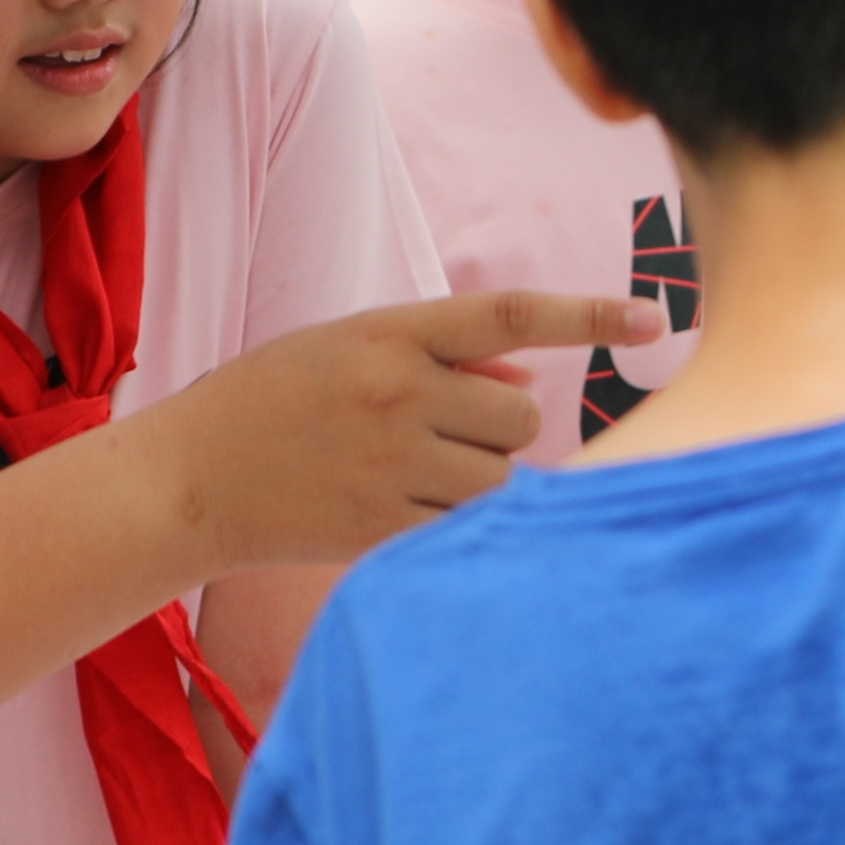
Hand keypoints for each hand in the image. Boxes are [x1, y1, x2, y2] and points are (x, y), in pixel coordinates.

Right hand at [124, 295, 650, 577]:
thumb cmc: (275, 402)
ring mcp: (390, 464)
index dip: (590, 314)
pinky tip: (409, 515)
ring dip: (485, 482)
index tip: (655, 318)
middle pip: (520, 419)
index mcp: (390, 334)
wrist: (189, 479)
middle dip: (500, 432)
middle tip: (443, 438)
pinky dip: (458, 528)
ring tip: (422, 476)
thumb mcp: (350, 349)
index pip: (512, 312)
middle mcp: (398, 393)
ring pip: (502, 480)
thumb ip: (441, 358)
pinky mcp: (380, 529)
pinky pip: (464, 531)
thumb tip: (530, 381)